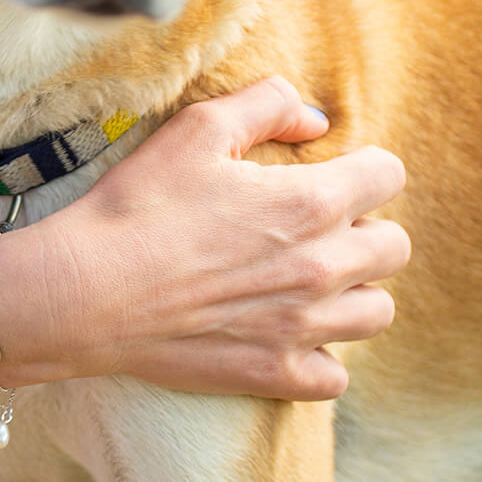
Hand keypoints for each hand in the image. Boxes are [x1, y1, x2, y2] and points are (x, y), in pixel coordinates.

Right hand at [48, 77, 410, 399]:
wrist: (87, 290)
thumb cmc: (138, 205)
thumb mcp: (196, 128)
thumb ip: (267, 104)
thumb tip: (314, 121)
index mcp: (311, 202)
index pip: (388, 175)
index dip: (362, 167)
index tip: (330, 173)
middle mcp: (322, 267)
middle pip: (394, 247)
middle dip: (366, 228)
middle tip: (315, 227)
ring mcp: (302, 328)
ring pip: (376, 313)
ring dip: (353, 292)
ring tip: (309, 281)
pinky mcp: (274, 373)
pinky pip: (336, 376)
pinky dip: (321, 356)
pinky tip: (286, 333)